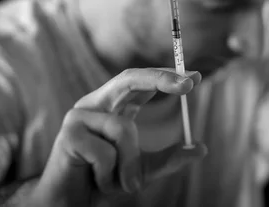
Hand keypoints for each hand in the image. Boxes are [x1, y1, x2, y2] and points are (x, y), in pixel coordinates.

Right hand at [29, 68, 205, 206]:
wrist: (68, 204)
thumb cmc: (103, 182)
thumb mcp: (142, 171)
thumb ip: (169, 160)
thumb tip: (200, 148)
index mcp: (114, 107)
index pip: (142, 82)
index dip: (166, 75)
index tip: (196, 77)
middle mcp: (96, 104)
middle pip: (129, 78)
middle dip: (160, 78)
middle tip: (188, 83)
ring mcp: (80, 116)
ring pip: (124, 129)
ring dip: (130, 164)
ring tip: (119, 183)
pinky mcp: (68, 134)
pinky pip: (106, 152)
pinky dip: (109, 174)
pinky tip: (96, 179)